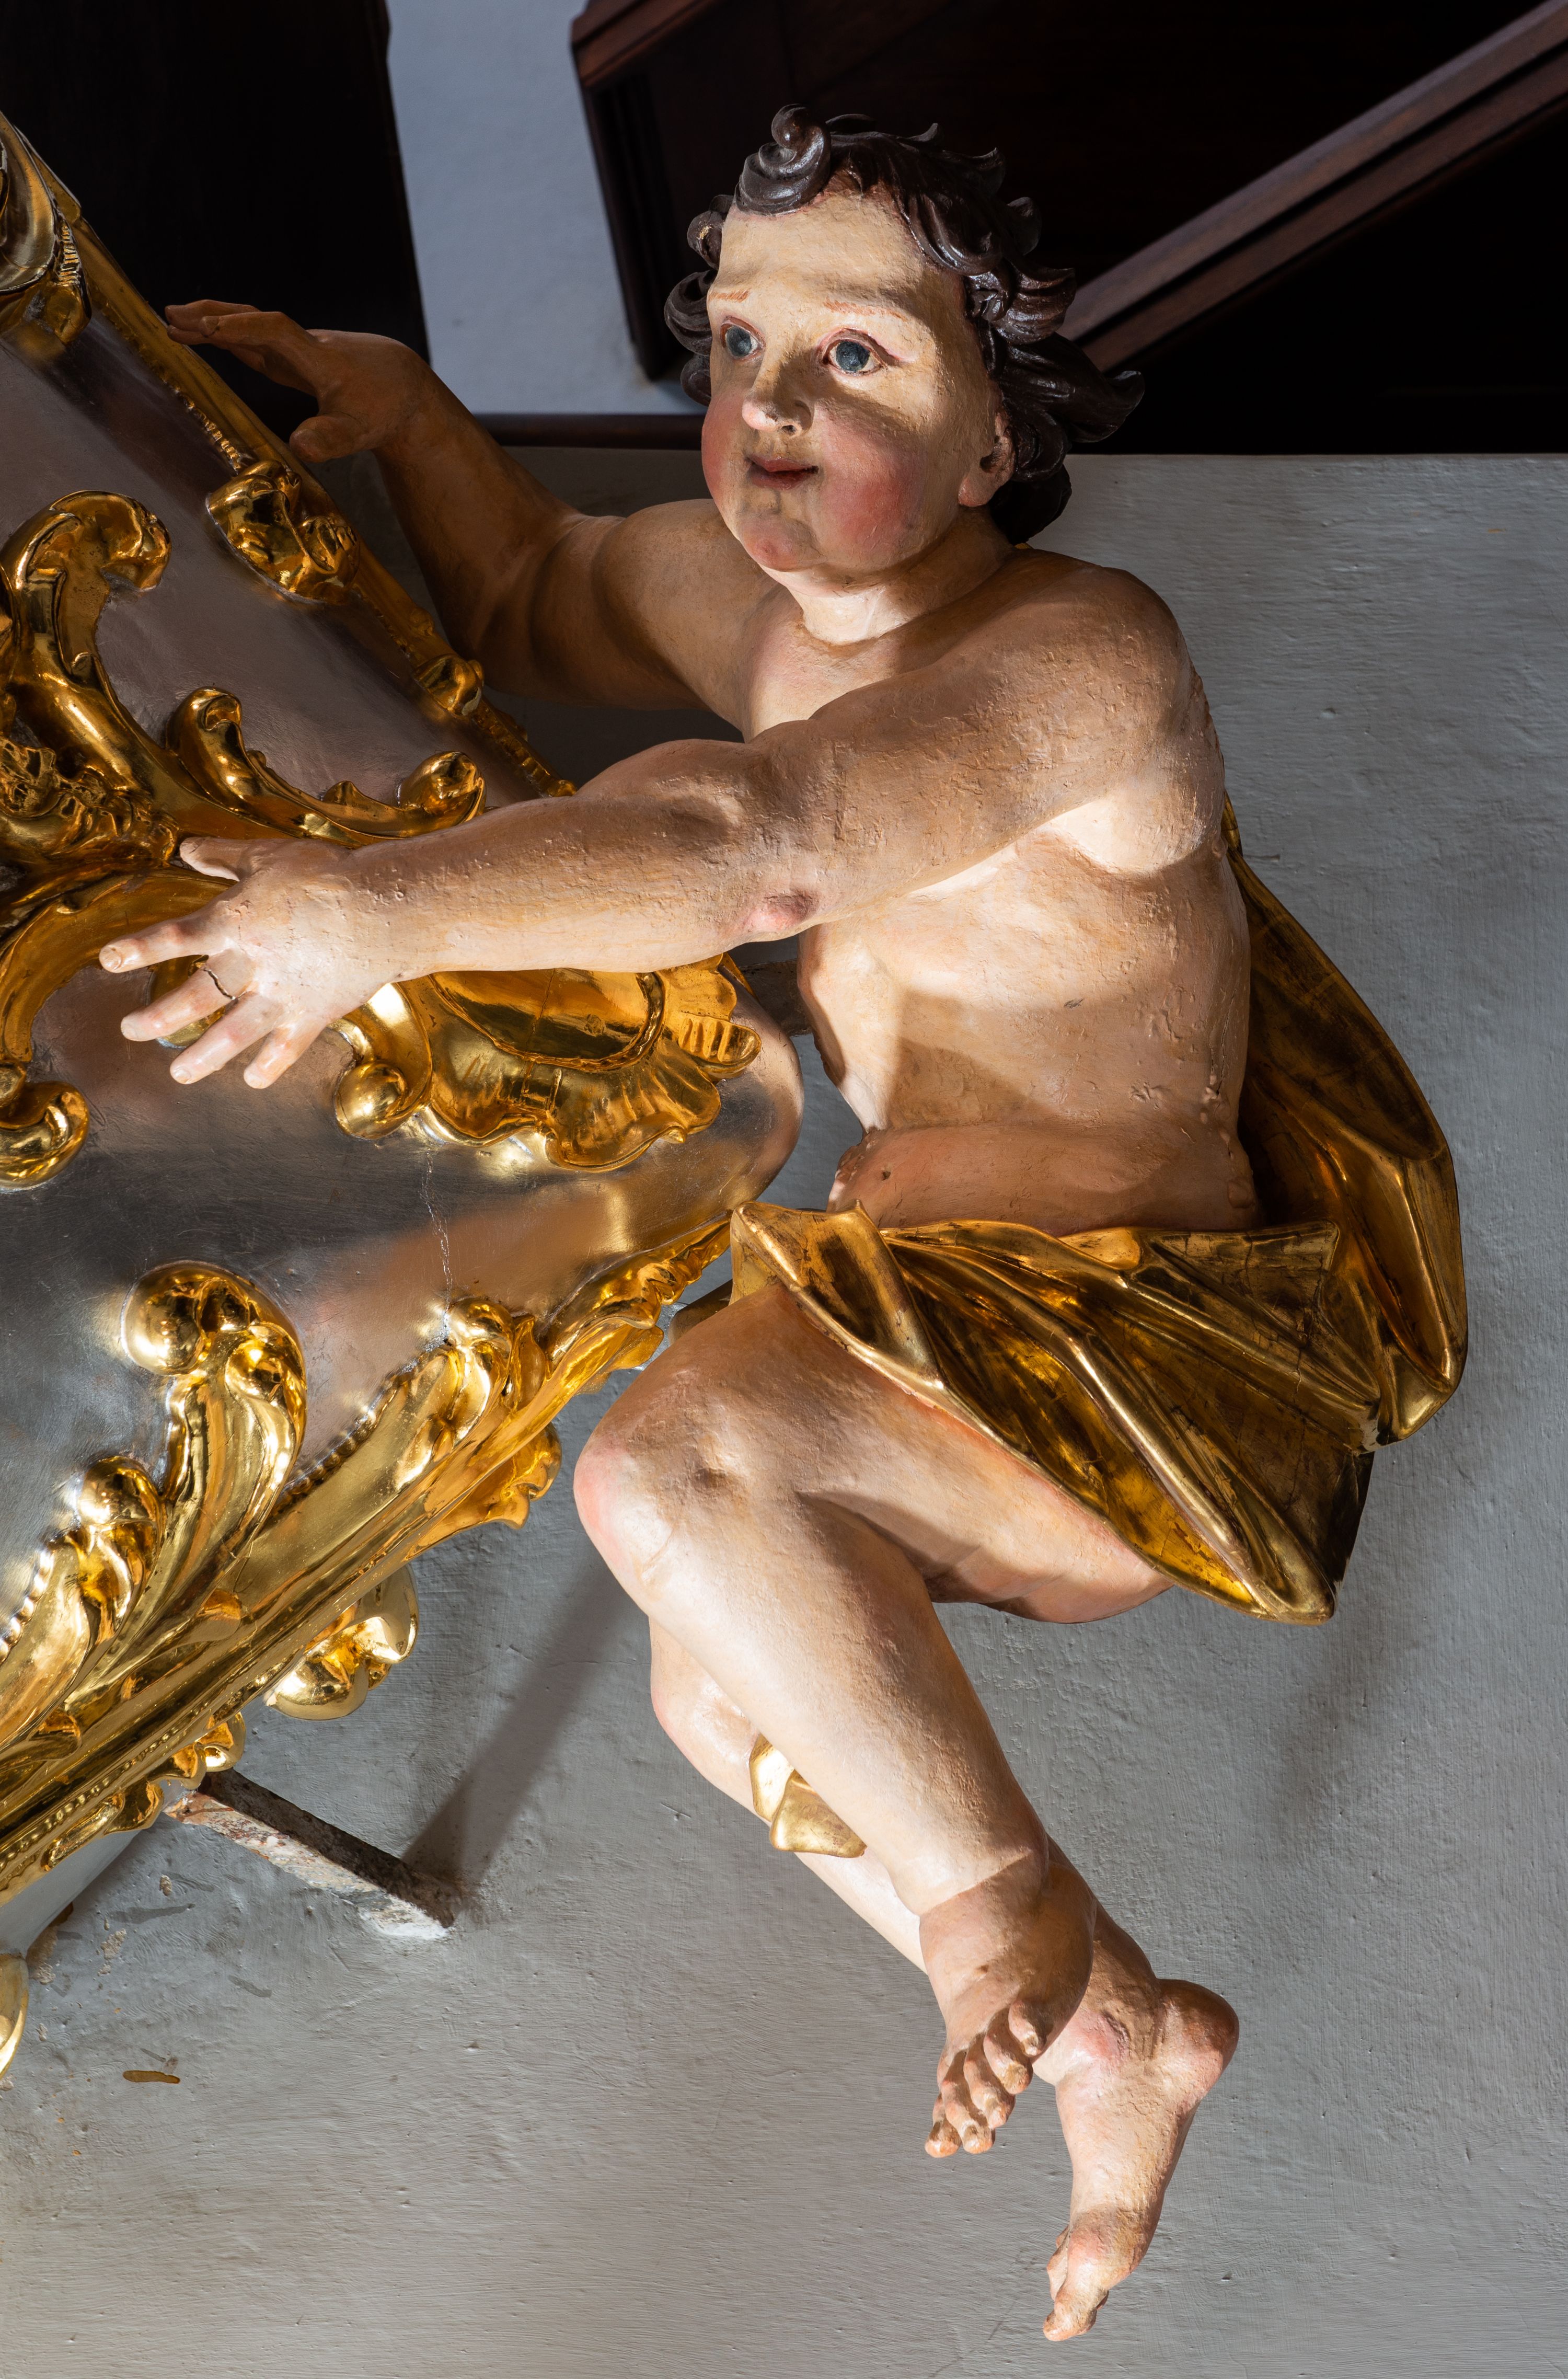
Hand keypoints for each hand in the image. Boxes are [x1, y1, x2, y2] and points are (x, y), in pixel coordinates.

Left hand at [102, 837, 395, 1087]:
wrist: (385, 907)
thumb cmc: (327, 875)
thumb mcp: (268, 855)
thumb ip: (225, 856)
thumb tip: (186, 848)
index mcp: (235, 922)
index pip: (175, 937)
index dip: (139, 949)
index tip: (108, 961)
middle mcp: (251, 963)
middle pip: (194, 998)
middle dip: (158, 1018)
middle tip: (132, 1030)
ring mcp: (281, 994)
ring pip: (232, 1034)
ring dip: (202, 1057)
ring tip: (179, 1073)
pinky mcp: (313, 1013)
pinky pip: (286, 1048)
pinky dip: (269, 1066)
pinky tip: (252, 1079)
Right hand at [164, 302, 435, 463]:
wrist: (405, 387)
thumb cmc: (383, 409)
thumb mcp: (359, 432)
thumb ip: (329, 439)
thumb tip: (299, 446)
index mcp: (317, 358)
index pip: (274, 331)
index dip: (242, 328)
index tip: (209, 329)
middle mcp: (304, 345)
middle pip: (255, 320)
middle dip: (214, 316)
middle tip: (171, 315)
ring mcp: (299, 349)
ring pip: (252, 328)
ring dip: (215, 323)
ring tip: (174, 323)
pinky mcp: (297, 358)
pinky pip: (258, 341)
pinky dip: (232, 336)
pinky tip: (211, 335)